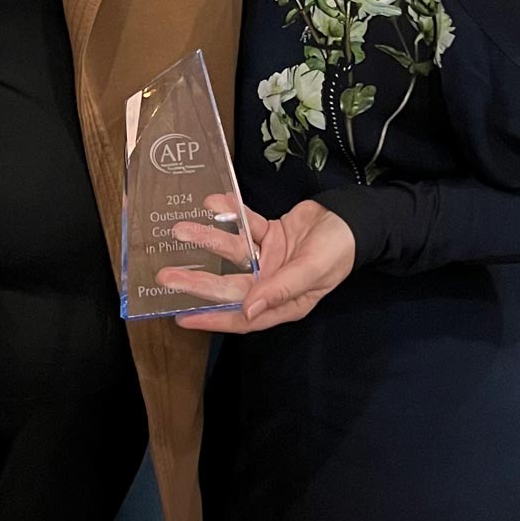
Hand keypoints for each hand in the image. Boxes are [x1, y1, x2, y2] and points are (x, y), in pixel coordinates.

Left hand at [156, 194, 355, 331]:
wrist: (354, 218)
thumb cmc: (338, 250)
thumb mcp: (312, 271)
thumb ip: (280, 290)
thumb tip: (249, 310)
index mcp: (284, 303)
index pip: (243, 317)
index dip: (213, 319)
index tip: (183, 318)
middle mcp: (271, 283)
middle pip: (229, 286)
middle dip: (198, 282)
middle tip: (166, 277)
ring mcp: (268, 258)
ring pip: (231, 252)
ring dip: (207, 238)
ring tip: (181, 229)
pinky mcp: (268, 234)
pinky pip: (244, 224)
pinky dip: (229, 212)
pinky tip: (213, 201)